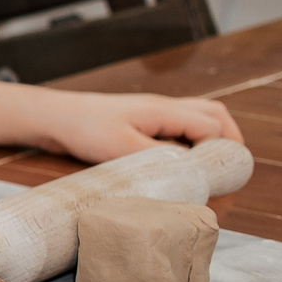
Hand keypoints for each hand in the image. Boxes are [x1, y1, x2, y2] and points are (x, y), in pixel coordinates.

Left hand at [33, 92, 243, 164]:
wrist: (54, 117)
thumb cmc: (84, 130)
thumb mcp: (122, 148)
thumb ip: (160, 157)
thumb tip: (193, 170)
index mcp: (164, 110)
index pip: (211, 126)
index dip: (218, 150)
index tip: (212, 175)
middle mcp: (165, 106)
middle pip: (214, 114)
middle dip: (227, 139)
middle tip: (228, 168)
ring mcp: (154, 111)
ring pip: (199, 116)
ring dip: (212, 137)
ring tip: (211, 165)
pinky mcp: (143, 120)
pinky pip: (180, 123)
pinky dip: (192, 138)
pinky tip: (182, 159)